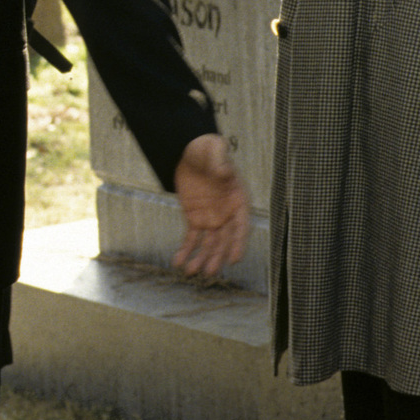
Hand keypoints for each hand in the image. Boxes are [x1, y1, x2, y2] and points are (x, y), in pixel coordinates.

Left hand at [171, 133, 249, 277]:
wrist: (189, 150)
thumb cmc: (207, 149)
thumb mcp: (215, 150)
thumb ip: (220, 161)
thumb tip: (224, 172)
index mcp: (238, 199)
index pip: (241, 225)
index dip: (239, 243)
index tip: (235, 259)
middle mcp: (227, 213)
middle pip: (224, 240)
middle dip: (217, 256)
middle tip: (210, 271)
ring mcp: (211, 217)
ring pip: (209, 244)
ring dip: (201, 258)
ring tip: (190, 271)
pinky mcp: (195, 219)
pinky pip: (192, 238)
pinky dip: (186, 250)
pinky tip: (178, 261)